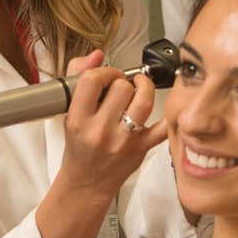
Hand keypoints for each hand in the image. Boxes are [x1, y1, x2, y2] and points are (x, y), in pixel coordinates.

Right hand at [58, 51, 167, 197]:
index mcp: (79, 120)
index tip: (106, 75)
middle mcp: (101, 131)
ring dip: (144, 88)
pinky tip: (166, 105)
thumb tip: (96, 55)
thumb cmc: (79, 147)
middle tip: (121, 86)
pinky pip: (162, 127)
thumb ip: (77, 77)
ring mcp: (123, 141)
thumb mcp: (68, 112)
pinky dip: (169, 115)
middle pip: (121, 87)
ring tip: (140, 87)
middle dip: (123, 81)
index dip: (103, 71)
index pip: (92, 80)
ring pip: (143, 101)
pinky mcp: (142, 148)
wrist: (86, 182)